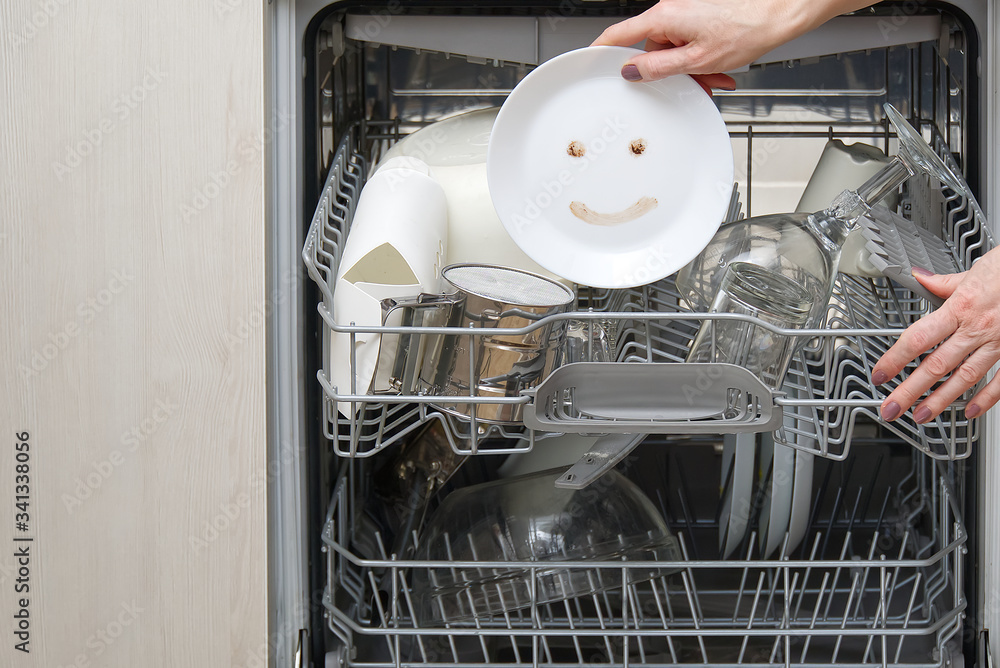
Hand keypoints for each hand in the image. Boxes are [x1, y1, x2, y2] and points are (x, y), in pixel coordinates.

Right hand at [592, 0, 875, 83]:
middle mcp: (672, 10)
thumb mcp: (697, 60)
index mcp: (663, 18)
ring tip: (714, 76)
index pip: (617, 36)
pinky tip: (719, 68)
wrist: (783, 10)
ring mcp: (687, 12)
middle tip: (688, 85)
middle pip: (652, 49)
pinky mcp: (702, 16)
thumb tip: (632, 72)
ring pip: (675, 49)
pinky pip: (690, 43)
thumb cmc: (748, 27)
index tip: (586, 64)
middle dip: (668, 72)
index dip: (599, 53)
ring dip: (690, 69)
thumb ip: (658, 67)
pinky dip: (701, 59)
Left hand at [872, 248, 999, 422]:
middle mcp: (977, 328)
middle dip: (910, 390)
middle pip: (936, 365)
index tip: (880, 374)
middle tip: (891, 408)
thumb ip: (944, 283)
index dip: (895, 358)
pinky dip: (987, 398)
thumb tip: (920, 278)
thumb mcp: (973, 272)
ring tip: (922, 415)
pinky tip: (970, 411)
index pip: (918, 338)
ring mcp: (998, 341)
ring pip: (965, 377)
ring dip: (941, 400)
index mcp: (960, 307)